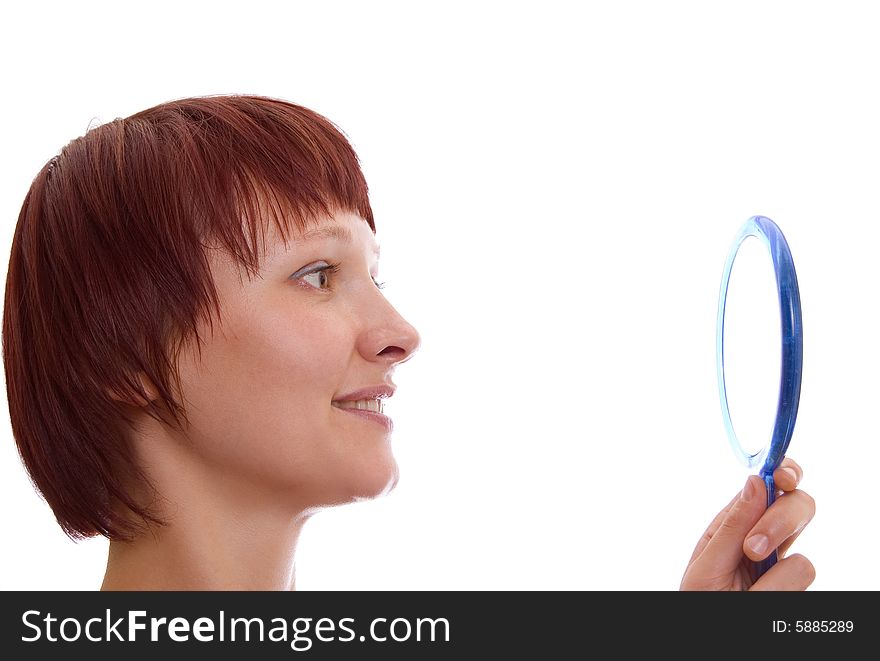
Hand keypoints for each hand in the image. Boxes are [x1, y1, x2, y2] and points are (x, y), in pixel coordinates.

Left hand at [680, 458, 815, 589]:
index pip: (770, 485)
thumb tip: (756, 481)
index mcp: (737, 523)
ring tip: (746, 592)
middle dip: (781, 522)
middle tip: (753, 548)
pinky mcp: (794, 592)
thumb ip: (732, 525)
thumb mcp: (706, 562)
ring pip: (801, 559)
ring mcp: (782, 569)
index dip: (784, 471)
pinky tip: (758, 599)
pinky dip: (777, 594)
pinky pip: (800, 585)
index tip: (783, 475)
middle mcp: (765, 540)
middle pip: (799, 508)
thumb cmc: (699, 600)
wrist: (707, 638)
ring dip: (772, 578)